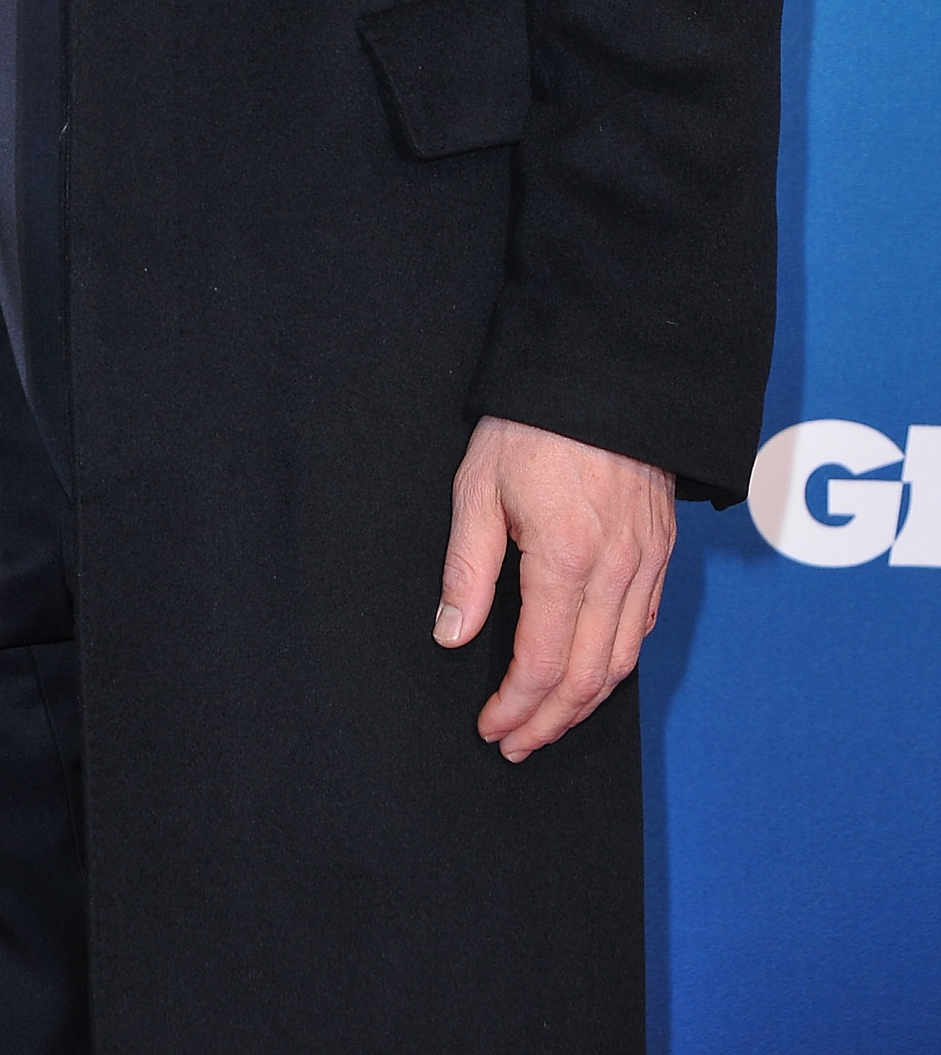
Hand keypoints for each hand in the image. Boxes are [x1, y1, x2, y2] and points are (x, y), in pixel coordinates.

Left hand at [434, 416, 675, 759]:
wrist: (605, 370)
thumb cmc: (532, 423)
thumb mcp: (479, 485)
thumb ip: (468, 567)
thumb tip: (451, 635)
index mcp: (566, 558)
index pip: (543, 663)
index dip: (516, 707)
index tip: (490, 727)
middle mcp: (617, 570)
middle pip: (588, 677)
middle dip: (549, 721)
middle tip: (515, 744)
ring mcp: (648, 562)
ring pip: (624, 660)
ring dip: (584, 702)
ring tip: (547, 722)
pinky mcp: (662, 550)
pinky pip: (645, 625)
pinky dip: (616, 662)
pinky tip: (589, 670)